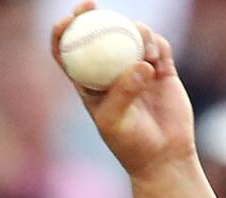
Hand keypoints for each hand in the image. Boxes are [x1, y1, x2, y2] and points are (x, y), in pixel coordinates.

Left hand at [51, 2, 196, 179]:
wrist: (163, 155)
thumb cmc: (130, 144)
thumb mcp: (114, 121)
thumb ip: (123, 92)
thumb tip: (139, 64)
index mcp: (88, 84)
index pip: (68, 54)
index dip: (62, 34)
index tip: (65, 21)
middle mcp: (110, 72)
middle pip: (98, 35)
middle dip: (91, 15)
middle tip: (91, 5)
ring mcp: (136, 68)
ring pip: (131, 35)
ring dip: (134, 32)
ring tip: (143, 51)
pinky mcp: (161, 69)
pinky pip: (158, 46)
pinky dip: (155, 44)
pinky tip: (154, 56)